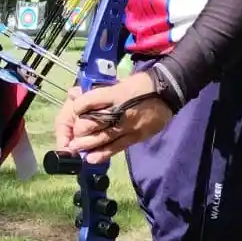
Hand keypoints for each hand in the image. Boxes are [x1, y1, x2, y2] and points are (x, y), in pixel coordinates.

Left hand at [54, 70, 173, 164]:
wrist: (167, 92)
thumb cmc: (142, 84)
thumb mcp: (120, 82)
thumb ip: (99, 91)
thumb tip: (74, 93)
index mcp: (114, 93)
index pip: (88, 101)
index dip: (78, 107)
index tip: (75, 109)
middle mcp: (119, 111)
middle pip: (92, 123)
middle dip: (79, 130)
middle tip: (74, 133)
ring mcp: (127, 126)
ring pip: (102, 138)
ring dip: (86, 144)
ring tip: (76, 148)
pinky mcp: (135, 137)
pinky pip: (116, 148)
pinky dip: (102, 154)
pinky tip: (90, 158)